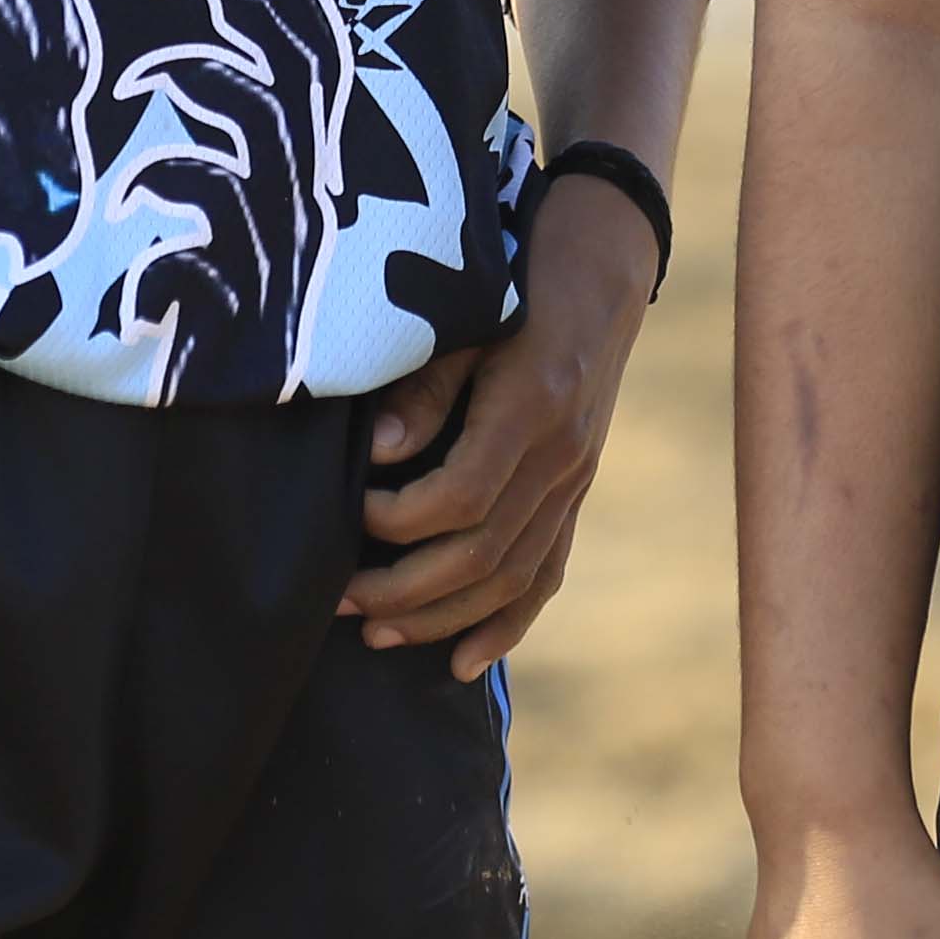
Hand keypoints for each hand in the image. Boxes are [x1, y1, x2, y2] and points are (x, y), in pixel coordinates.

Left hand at [338, 175, 652, 673]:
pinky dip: (507, 624)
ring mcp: (574, 482)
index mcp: (531, 407)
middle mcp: (561, 457)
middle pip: (484, 554)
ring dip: (443, 617)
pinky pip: (547, 573)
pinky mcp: (576, 495)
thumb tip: (379, 458)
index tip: (350, 515)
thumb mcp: (464, 319)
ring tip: (378, 633)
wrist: (600, 275)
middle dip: (406, 590)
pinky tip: (463, 663)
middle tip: (339, 601)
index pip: (461, 497)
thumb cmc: (515, 287)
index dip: (399, 521)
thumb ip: (423, 390)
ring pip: (513, 577)